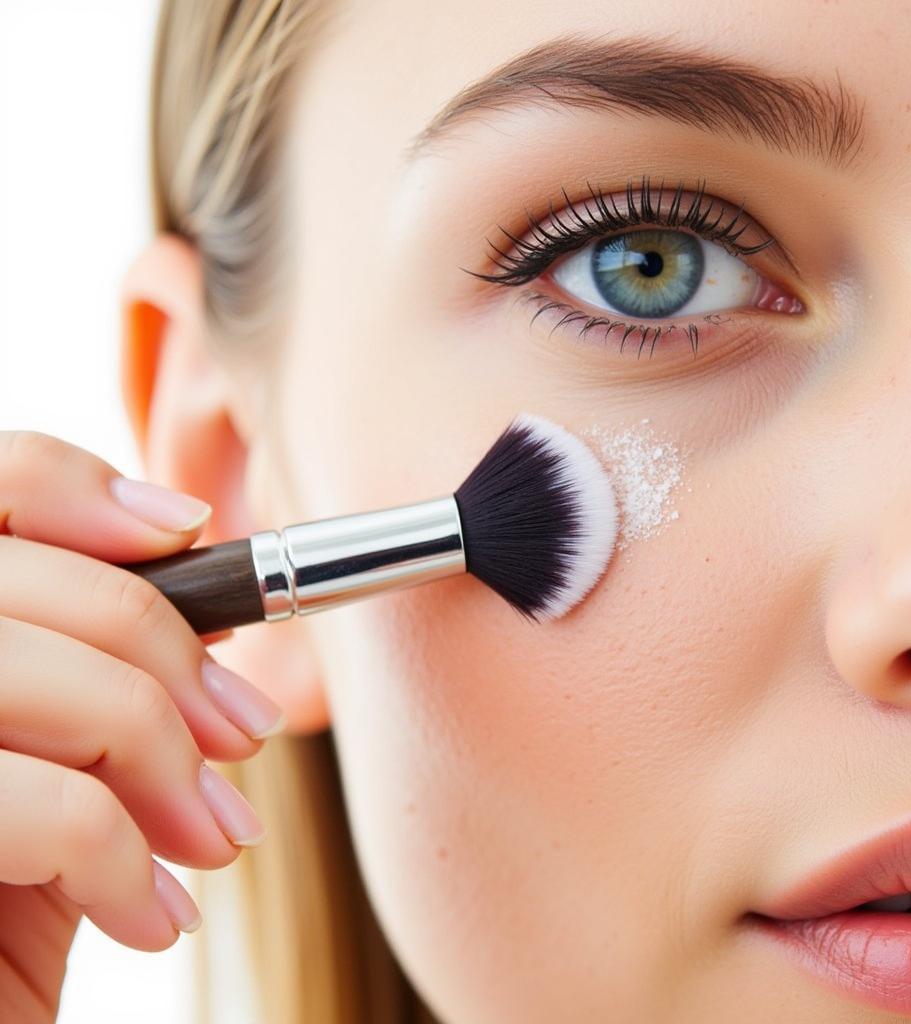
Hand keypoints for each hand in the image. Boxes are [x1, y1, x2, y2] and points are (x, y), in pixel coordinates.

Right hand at [0, 430, 285, 1022]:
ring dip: (159, 757)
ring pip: (30, 674)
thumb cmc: (0, 923)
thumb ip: (97, 684)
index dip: (77, 486)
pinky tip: (152, 913)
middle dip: (163, 652)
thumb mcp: (57, 778)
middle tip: (245, 731)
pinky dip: (121, 856)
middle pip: (21, 576)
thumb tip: (204, 618)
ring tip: (214, 838)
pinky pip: (39, 805)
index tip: (187, 529)